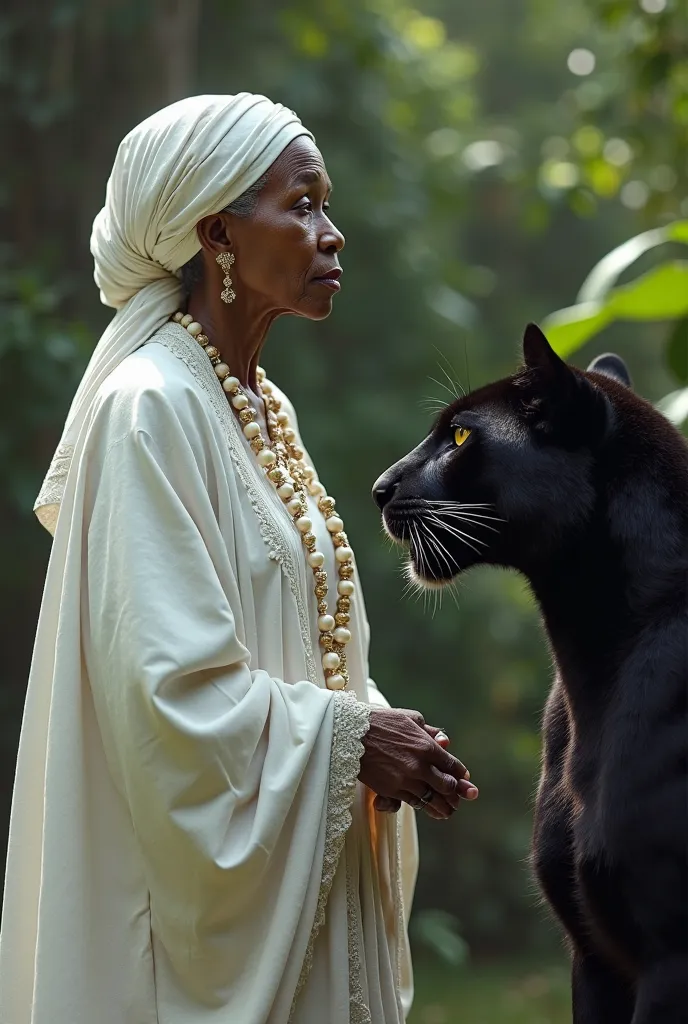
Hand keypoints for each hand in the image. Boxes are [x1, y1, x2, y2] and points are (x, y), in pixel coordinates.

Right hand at [358, 707, 477, 819]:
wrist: (351, 734)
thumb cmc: (380, 722)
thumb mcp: (409, 718)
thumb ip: (429, 730)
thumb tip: (445, 740)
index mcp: (426, 746)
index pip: (452, 765)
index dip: (461, 775)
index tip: (464, 780)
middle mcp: (420, 766)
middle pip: (446, 787)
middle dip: (455, 794)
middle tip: (458, 799)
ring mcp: (405, 781)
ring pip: (431, 800)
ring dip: (442, 807)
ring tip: (447, 811)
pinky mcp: (391, 791)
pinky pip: (411, 803)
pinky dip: (421, 806)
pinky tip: (427, 808)